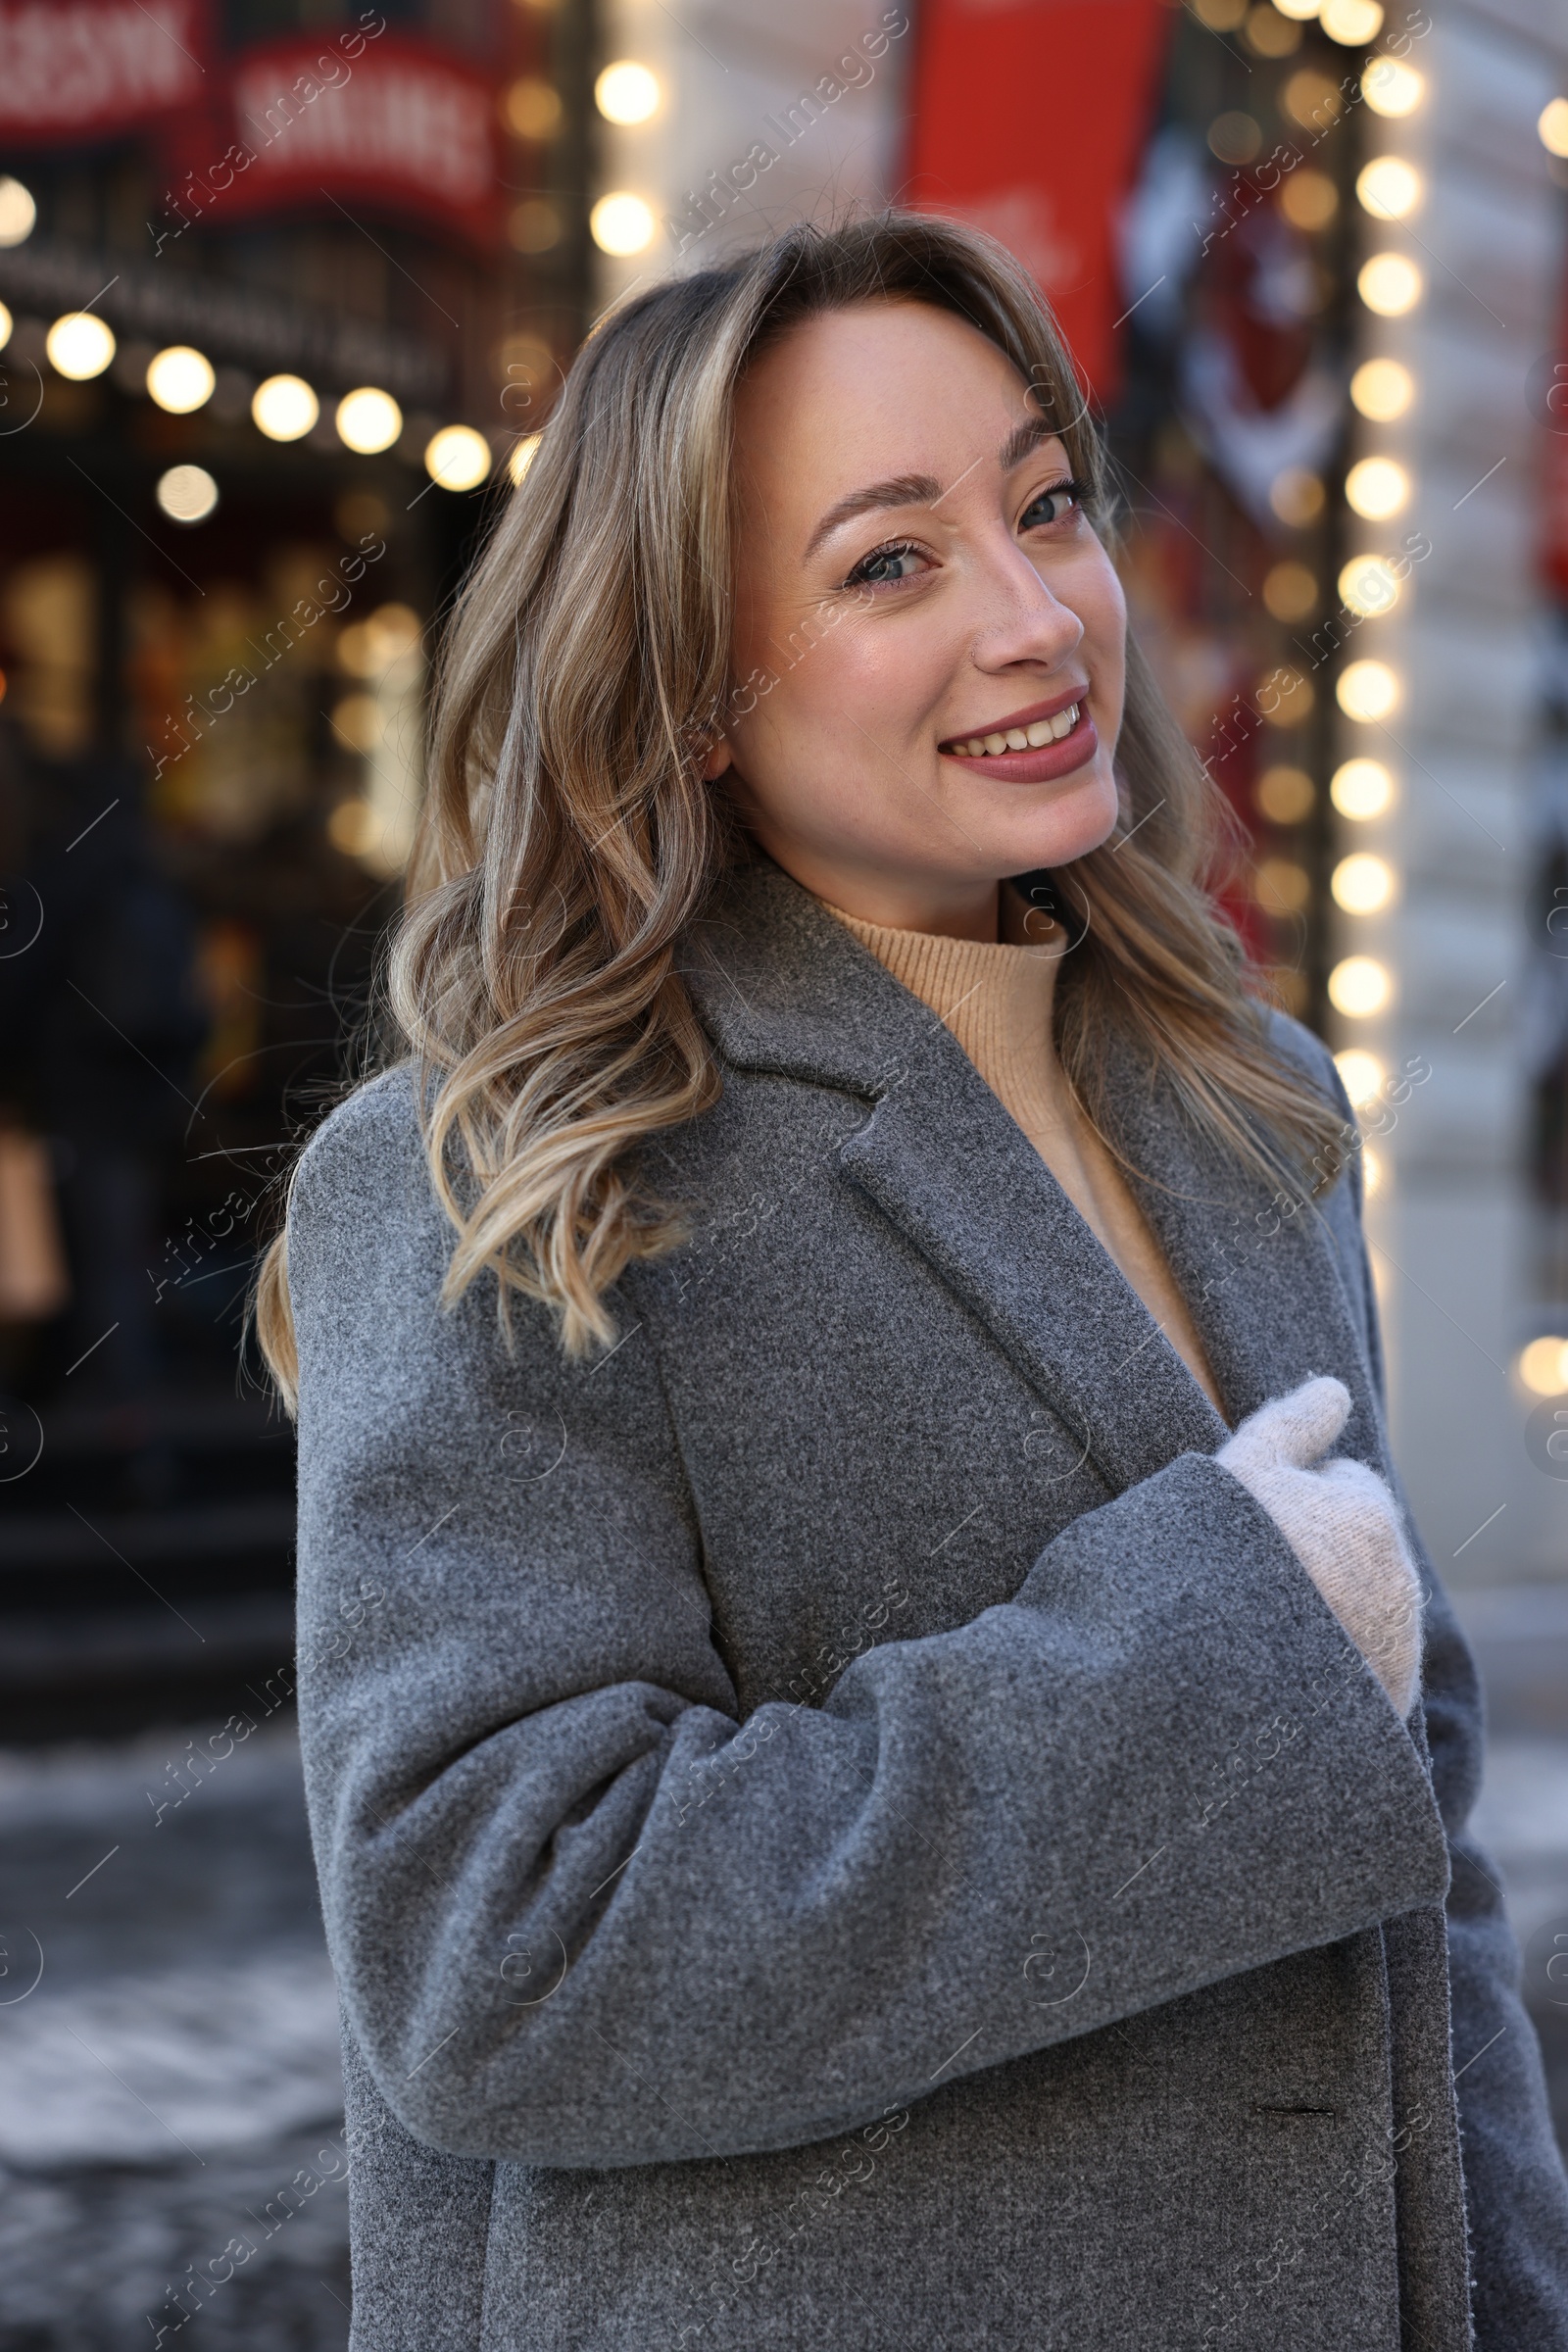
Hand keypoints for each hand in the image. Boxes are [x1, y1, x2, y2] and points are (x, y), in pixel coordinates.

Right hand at [1216, 1377, 1422, 1716]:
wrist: (1214, 1672)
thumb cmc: (1223, 1554)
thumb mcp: (1247, 1468)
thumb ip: (1295, 1422)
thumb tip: (1335, 1387)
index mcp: (1371, 1516)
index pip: (1342, 1485)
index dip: (1291, 1495)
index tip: (1252, 1522)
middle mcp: (1399, 1579)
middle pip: (1356, 1547)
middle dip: (1319, 1554)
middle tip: (1252, 1575)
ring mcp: (1397, 1644)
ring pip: (1364, 1604)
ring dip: (1330, 1609)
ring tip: (1260, 1625)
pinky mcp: (1387, 1697)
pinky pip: (1365, 1665)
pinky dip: (1336, 1665)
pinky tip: (1283, 1669)